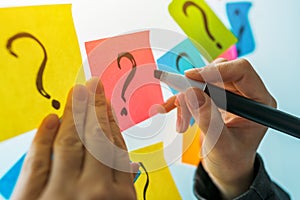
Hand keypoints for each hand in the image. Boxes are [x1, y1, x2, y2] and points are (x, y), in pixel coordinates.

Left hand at [11, 78, 136, 199]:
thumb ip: (123, 187)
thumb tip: (128, 164)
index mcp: (118, 196)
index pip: (116, 148)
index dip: (110, 121)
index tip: (107, 105)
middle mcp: (93, 191)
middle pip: (96, 138)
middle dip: (95, 107)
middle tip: (94, 86)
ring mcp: (61, 193)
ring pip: (69, 143)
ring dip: (73, 113)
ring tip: (77, 92)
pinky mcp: (30, 199)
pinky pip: (37, 161)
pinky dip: (43, 137)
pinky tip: (51, 119)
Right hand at [163, 58, 275, 198]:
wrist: (226, 169)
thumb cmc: (232, 160)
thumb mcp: (220, 144)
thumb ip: (208, 120)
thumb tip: (192, 93)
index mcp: (258, 102)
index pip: (241, 71)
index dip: (215, 70)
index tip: (190, 77)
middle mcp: (245, 94)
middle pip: (217, 73)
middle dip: (194, 88)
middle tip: (180, 103)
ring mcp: (228, 96)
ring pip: (202, 82)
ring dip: (185, 98)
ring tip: (180, 123)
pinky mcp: (214, 99)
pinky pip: (193, 91)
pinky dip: (180, 100)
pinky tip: (168, 109)